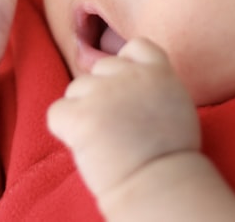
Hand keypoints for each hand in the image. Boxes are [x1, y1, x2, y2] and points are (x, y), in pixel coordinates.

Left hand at [47, 38, 200, 200]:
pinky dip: (64, 129)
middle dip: (101, 92)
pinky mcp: (79, 116)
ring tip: (104, 140)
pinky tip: (84, 146)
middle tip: (115, 126)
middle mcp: (130, 75)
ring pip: (76, 89)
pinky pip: (56, 113)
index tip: (128, 90)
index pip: (136, 47)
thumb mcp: (177, 106)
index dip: (127, 65)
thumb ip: (155, 85)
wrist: (159, 187)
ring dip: (83, 110)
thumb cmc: (169, 158)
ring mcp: (103, 93)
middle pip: (100, 68)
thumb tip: (128, 82)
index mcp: (159, 72)